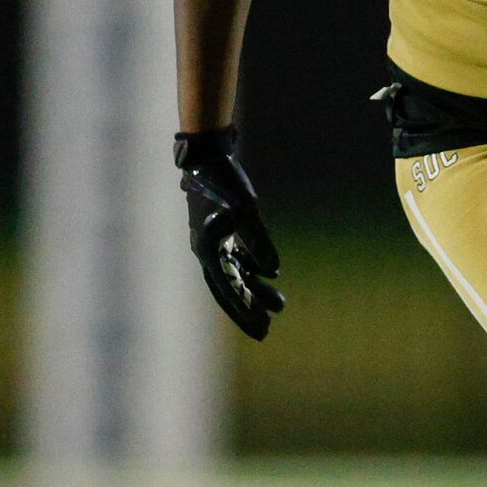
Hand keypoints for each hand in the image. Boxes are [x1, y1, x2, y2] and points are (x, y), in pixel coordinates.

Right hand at [174, 129, 284, 339]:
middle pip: (230, 289)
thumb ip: (257, 239)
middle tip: (268, 330)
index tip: (262, 329)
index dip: (244, 312)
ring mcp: (214, 241)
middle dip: (248, 310)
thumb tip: (274, 270)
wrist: (206, 156)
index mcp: (208, 249)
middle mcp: (208, 250)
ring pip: (236, 274)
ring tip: (279, 305)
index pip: (228, 290)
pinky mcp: (222, 231)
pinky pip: (237, 258)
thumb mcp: (243, 207)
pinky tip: (271, 274)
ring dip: (255, 290)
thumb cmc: (222, 180)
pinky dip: (252, 268)